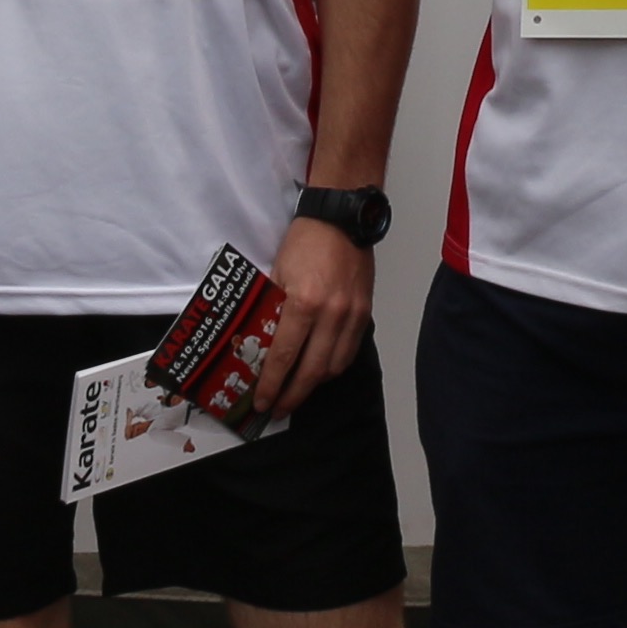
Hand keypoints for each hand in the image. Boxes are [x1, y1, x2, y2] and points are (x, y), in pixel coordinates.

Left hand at [256, 215, 379, 418]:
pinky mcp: (365, 312)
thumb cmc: (305, 241)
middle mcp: (332, 314)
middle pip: (312, 370)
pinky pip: (350, 350)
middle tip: (279, 408)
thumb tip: (261, 342)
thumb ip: (272, 309)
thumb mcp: (277, 273)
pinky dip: (334, 366)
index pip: (285, 356)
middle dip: (293, 394)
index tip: (263, 402)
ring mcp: (352, 315)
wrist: (342, 219)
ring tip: (298, 391)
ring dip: (315, 384)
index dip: (273, 384)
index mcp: (304, 303)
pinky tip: (321, 369)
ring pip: (335, 366)